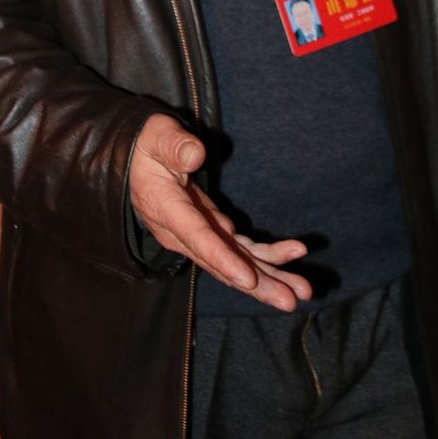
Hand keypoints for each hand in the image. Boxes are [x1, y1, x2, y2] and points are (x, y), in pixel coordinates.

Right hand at [128, 114, 312, 310]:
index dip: (224, 259)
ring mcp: (198, 236)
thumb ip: (174, 145)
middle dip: (258, 284)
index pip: (197, 237)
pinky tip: (294, 253)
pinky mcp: (211, 231)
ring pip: (235, 264)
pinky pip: (241, 249)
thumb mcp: (156, 137)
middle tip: (291, 301)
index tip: (249, 280)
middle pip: (222, 265)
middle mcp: (182, 233)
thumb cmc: (147, 146)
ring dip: (269, 278)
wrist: (135, 162)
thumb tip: (196, 155)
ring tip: (302, 292)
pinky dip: (268, 255)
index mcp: (168, 209)